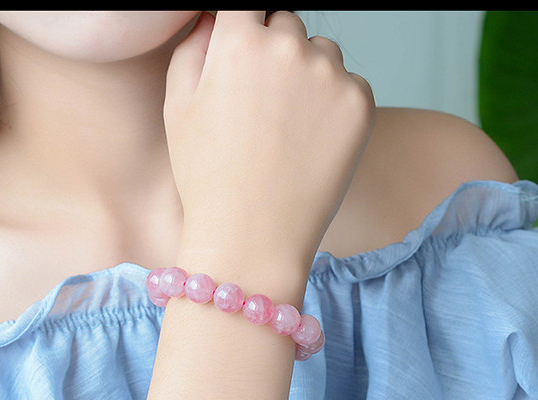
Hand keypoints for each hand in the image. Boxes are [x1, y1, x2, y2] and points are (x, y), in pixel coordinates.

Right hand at [165, 11, 373, 270]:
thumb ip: (193, 48)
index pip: (247, 3)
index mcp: (239, 41)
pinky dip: (334, 107)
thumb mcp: (177, 109)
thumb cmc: (208, 180)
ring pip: (321, 54)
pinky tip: (311, 145)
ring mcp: (330, 74)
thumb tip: (214, 20)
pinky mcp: (360, 103)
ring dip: (308, 77)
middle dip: (275, 53)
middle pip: (286, 24)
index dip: (244, 30)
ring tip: (287, 132)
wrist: (253, 238)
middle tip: (262, 109)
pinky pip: (349, 86)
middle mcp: (289, 46)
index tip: (243, 55)